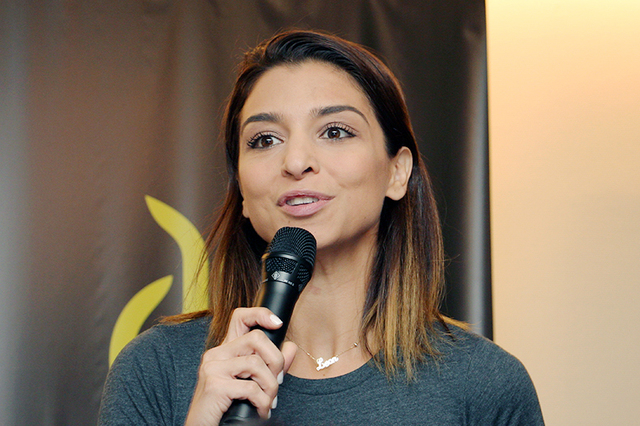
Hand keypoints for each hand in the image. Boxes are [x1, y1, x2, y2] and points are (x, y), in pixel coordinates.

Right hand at [184, 308, 296, 425]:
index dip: (260, 314)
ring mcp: (213, 368)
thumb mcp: (252, 383)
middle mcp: (216, 355)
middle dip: (276, 361)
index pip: (240, 317)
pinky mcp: (214, 386)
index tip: (278, 323)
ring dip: (270, 387)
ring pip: (256, 363)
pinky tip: (260, 411)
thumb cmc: (227, 408)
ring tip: (268, 402)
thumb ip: (272, 365)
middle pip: (256, 338)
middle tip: (277, 382)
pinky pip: (250, 387)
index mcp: (225, 351)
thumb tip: (291, 347)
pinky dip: (262, 402)